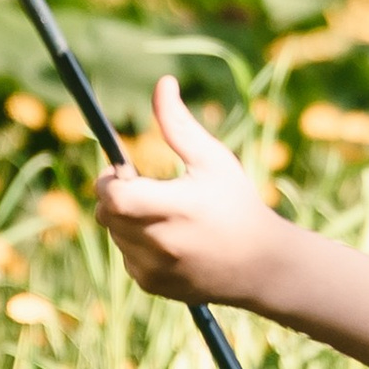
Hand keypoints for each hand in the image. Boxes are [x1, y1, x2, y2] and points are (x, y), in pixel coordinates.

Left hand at [92, 74, 286, 309]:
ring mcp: (154, 269)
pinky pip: (126, 257)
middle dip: (116, 197)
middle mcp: (161, 243)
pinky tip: (170, 242)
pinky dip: (137, 245)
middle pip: (106, 214)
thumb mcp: (213, 160)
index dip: (110, 180)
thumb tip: (163, 83)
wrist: (261, 265)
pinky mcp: (151, 285)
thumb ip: (179, 124)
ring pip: (115, 235)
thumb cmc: (238, 204)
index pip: (112, 194)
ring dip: (126, 221)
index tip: (125, 172)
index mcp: (174, 208)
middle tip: (145, 189)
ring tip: (164, 216)